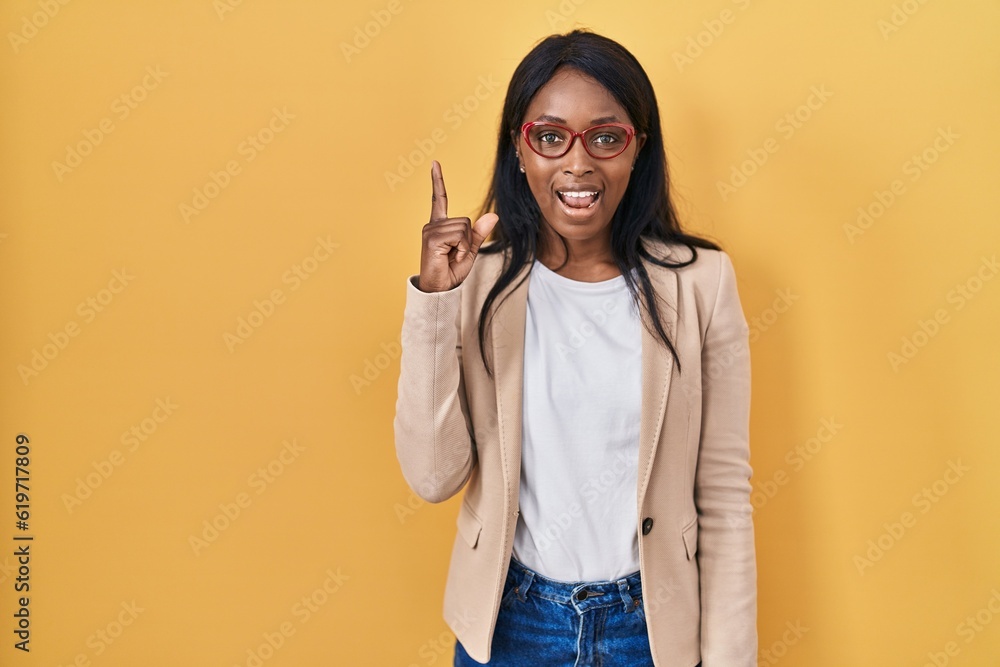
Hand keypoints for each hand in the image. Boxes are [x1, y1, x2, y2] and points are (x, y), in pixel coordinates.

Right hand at [418, 160, 498, 292]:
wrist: (440, 288)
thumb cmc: (451, 270)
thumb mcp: (469, 250)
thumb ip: (478, 232)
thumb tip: (493, 215)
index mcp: (439, 225)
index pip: (439, 199)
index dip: (438, 181)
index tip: (435, 163)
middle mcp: (433, 225)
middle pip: (466, 220)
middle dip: (468, 240)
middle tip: (455, 255)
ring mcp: (430, 230)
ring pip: (464, 228)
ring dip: (464, 246)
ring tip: (451, 257)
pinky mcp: (432, 238)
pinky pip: (460, 236)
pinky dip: (461, 249)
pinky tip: (449, 257)